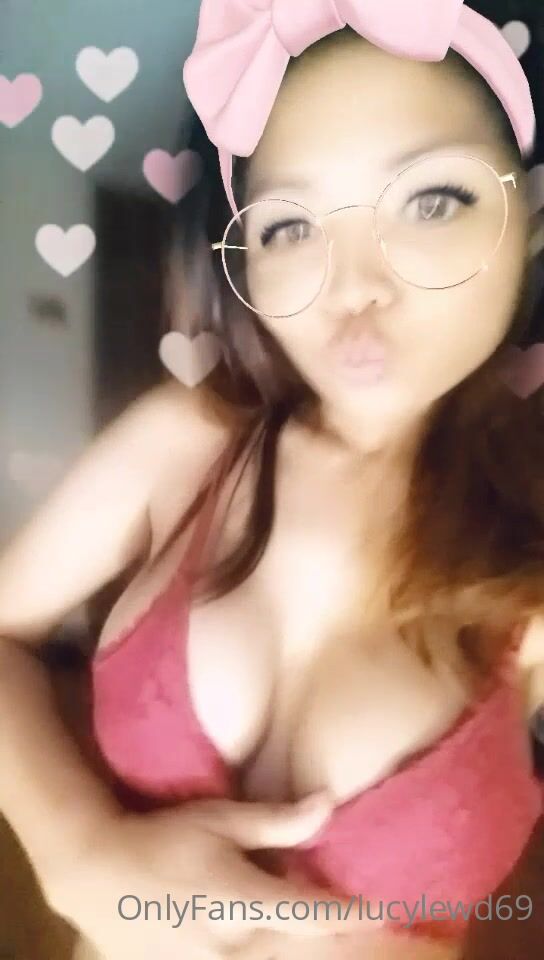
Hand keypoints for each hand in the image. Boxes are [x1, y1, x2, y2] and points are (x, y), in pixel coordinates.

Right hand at [45, 791, 374, 958]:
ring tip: (321, 925)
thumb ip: (275, 822)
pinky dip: (266, 951)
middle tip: (370, 921)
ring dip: (301, 944)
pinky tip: (268, 934)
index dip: (354, 916)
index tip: (386, 911)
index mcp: (240, 901)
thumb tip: (329, 805)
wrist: (96, 872)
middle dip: (334, 936)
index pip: (314, 915)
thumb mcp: (218, 819)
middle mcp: (231, 945)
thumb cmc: (162, 836)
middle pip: (302, 949)